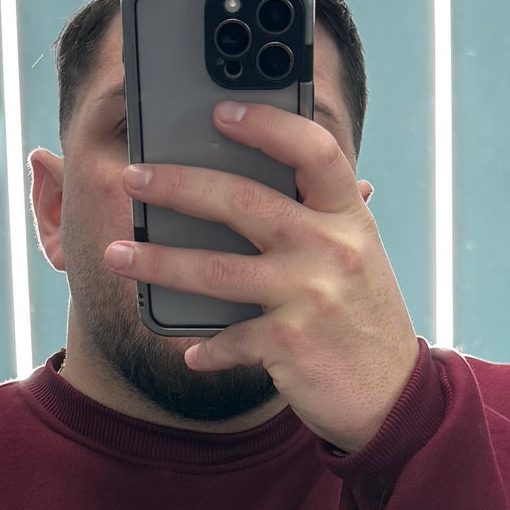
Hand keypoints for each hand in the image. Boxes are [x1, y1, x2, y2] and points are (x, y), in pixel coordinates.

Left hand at [103, 102, 420, 452]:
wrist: (393, 396)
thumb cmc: (362, 319)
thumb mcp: (356, 256)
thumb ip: (316, 219)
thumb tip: (252, 177)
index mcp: (349, 217)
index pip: (313, 151)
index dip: (267, 125)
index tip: (220, 112)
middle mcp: (333, 249)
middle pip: (243, 202)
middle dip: (178, 186)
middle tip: (133, 178)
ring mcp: (311, 297)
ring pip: (217, 271)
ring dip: (158, 262)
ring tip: (116, 253)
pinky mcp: (291, 345)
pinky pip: (228, 339)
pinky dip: (205, 348)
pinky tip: (190, 351)